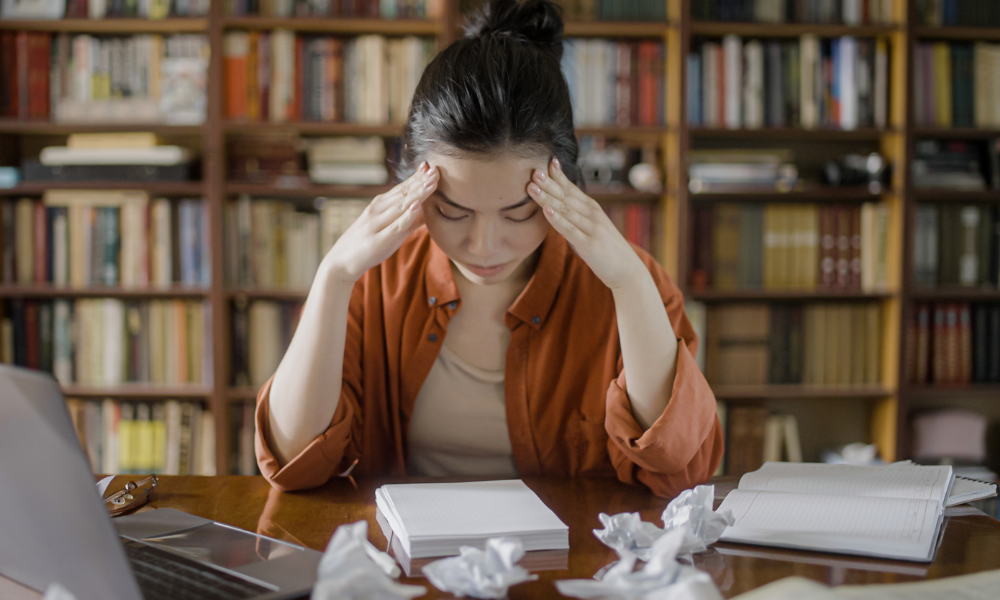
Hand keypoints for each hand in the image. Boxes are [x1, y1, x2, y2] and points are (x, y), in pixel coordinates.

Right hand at [322, 161, 438, 283]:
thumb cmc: (368, 245)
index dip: (417, 178)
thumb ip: (408, 222)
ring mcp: (376, 224)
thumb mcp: (388, 230)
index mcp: (379, 205)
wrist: (340, 263)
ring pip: (401, 206)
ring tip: (432, 182)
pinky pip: (395, 226)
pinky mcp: (378, 240)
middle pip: (403, 193)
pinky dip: (406, 215)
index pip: (401, 188)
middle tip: (436, 169)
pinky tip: (416, 206)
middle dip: (421, 181)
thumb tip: (427, 213)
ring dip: (417, 193)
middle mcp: (377, 210)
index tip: (432, 167)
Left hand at [526, 158, 644, 289]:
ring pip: (565, 209)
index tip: (547, 162)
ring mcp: (591, 228)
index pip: (572, 188)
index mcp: (592, 208)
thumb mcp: (591, 228)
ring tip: (532, 187)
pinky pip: (569, 230)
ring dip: (547, 197)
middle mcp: (592, 214)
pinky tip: (546, 210)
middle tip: (534, 170)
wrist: (627, 270)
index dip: (559, 176)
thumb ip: (576, 217)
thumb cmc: (606, 250)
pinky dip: (557, 219)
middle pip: (566, 196)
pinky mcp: (589, 244)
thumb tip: (557, 209)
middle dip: (549, 183)